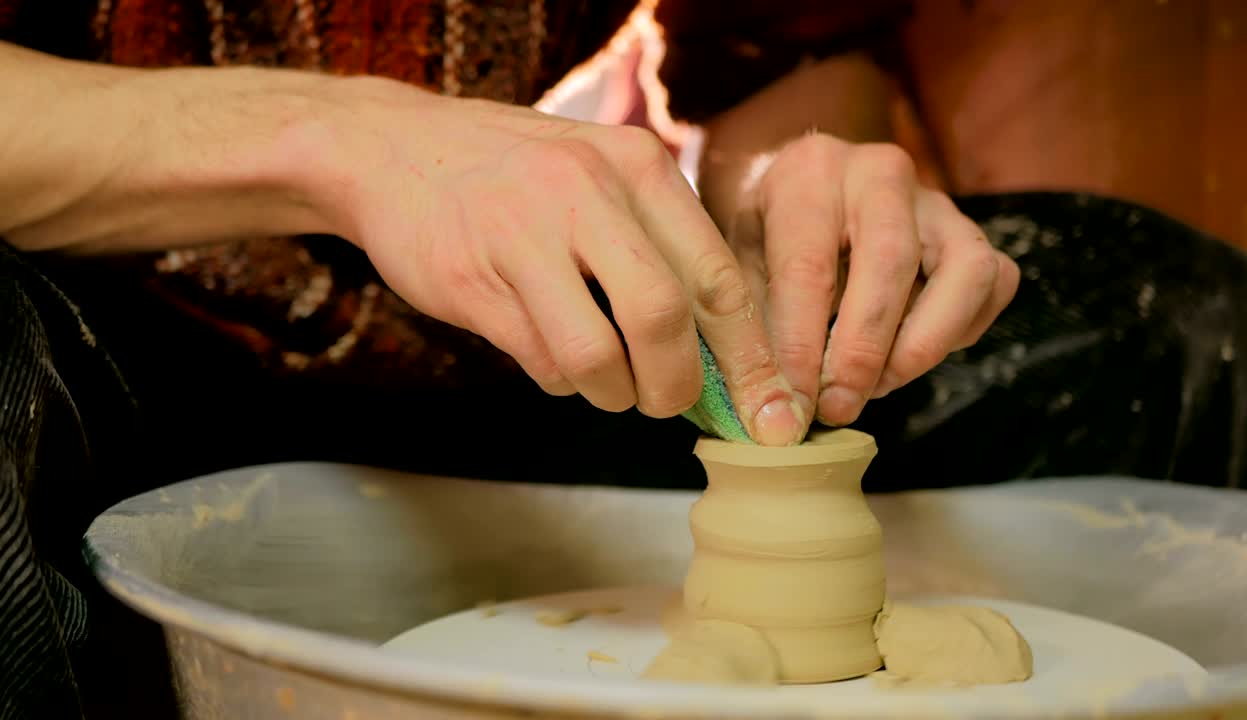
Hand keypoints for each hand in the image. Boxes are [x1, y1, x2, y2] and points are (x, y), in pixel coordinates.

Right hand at [304, 77, 805, 444]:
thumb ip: (662, 249)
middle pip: (665, 318)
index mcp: (637, 166)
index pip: (718, 277)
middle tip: (668, 405)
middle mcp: (585, 191)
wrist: (395, 151)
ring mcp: (522, 235)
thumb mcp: (601, 178)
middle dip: (677, 386)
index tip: (770, 411)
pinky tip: (551, 355)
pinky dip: (560, 380)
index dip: (751, 358)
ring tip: (606, 384)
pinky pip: (540, 361)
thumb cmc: (522, 180)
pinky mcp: (471, 281)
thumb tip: (725, 358)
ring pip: (597, 354)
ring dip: (612, 392)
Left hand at [723, 134, 1018, 426]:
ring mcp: (937, 199)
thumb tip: (771, 408)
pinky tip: (907, 354)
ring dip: (922, 344)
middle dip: (863, 350)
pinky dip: (956, 332)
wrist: (807, 193)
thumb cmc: (770, 238)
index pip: (808, 267)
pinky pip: (992, 284)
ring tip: (877, 385)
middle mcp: (880, 173)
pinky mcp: (973, 230)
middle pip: (890, 262)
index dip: (801, 345)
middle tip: (837, 405)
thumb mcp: (740, 268)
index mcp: (809, 174)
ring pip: (965, 271)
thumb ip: (754, 330)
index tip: (791, 402)